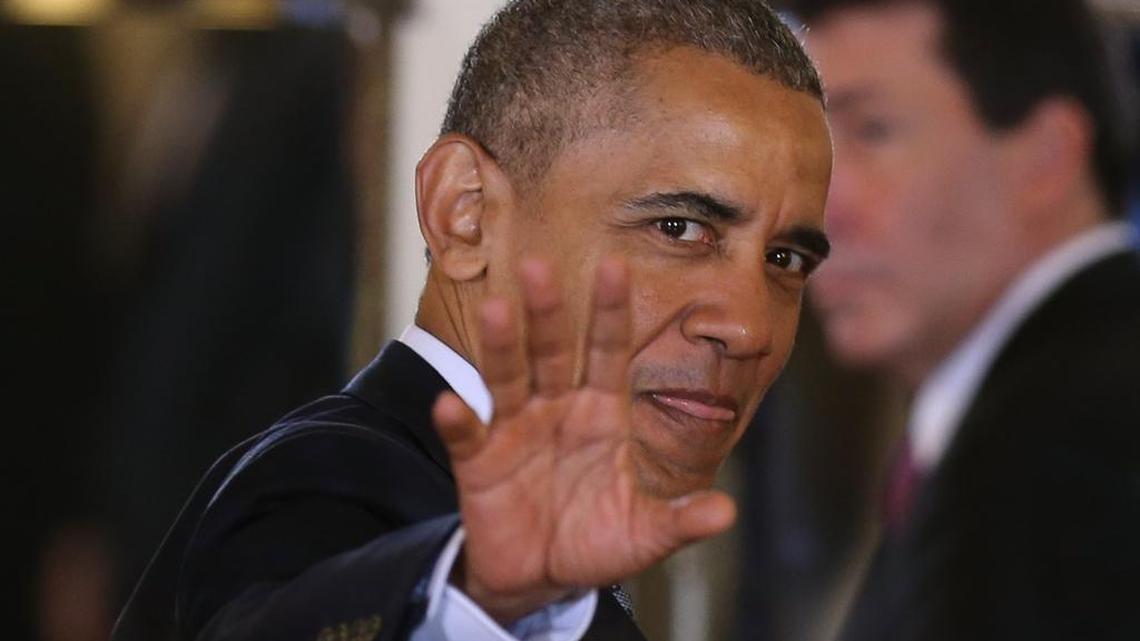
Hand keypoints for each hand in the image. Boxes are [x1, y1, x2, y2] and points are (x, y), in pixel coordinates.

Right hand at [431, 256, 735, 623]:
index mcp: (601, 414)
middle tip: (540, 266)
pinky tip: (449, 405)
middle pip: (551, 352)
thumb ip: (680, 520)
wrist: (540, 578)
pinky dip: (458, 421)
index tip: (615, 266)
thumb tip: (727, 512)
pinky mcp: (479, 462)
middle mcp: (557, 409)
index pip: (607, 352)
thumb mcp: (645, 535)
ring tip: (496, 309)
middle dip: (548, 312)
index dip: (611, 312)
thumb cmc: (595, 542)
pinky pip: (467, 435)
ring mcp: (515, 431)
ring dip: (501, 346)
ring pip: (507, 378)